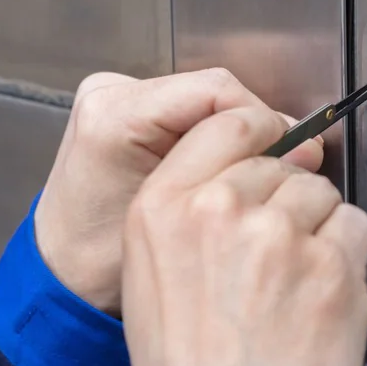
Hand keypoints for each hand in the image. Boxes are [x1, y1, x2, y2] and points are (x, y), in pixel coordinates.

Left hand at [34, 68, 324, 314]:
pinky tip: (226, 170)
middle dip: (254, 130)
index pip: (216, 92)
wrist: (61, 273)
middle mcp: (110, 94)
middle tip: (286, 165)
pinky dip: (215, 137)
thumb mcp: (176, 226)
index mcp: (115, 117)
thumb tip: (305, 148)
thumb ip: (237, 183)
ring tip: (256, 173)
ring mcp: (114, 97)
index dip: (264, 121)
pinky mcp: (123, 109)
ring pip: (204, 100)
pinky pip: (187, 111)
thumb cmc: (103, 263)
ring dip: (236, 134)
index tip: (292, 153)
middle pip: (212, 92)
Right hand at [122, 103, 366, 365]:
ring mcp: (278, 234)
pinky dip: (344, 256)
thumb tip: (228, 181)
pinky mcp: (331, 264)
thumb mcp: (146, 275)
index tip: (269, 145)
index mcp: (163, 207)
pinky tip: (316, 294)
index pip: (223, 124)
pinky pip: (353, 228)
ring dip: (315, 227)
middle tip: (272, 252)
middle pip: (277, 163)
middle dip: (282, 198)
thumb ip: (182, 214)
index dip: (256, 134)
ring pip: (319, 193)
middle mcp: (218, 209)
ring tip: (292, 282)